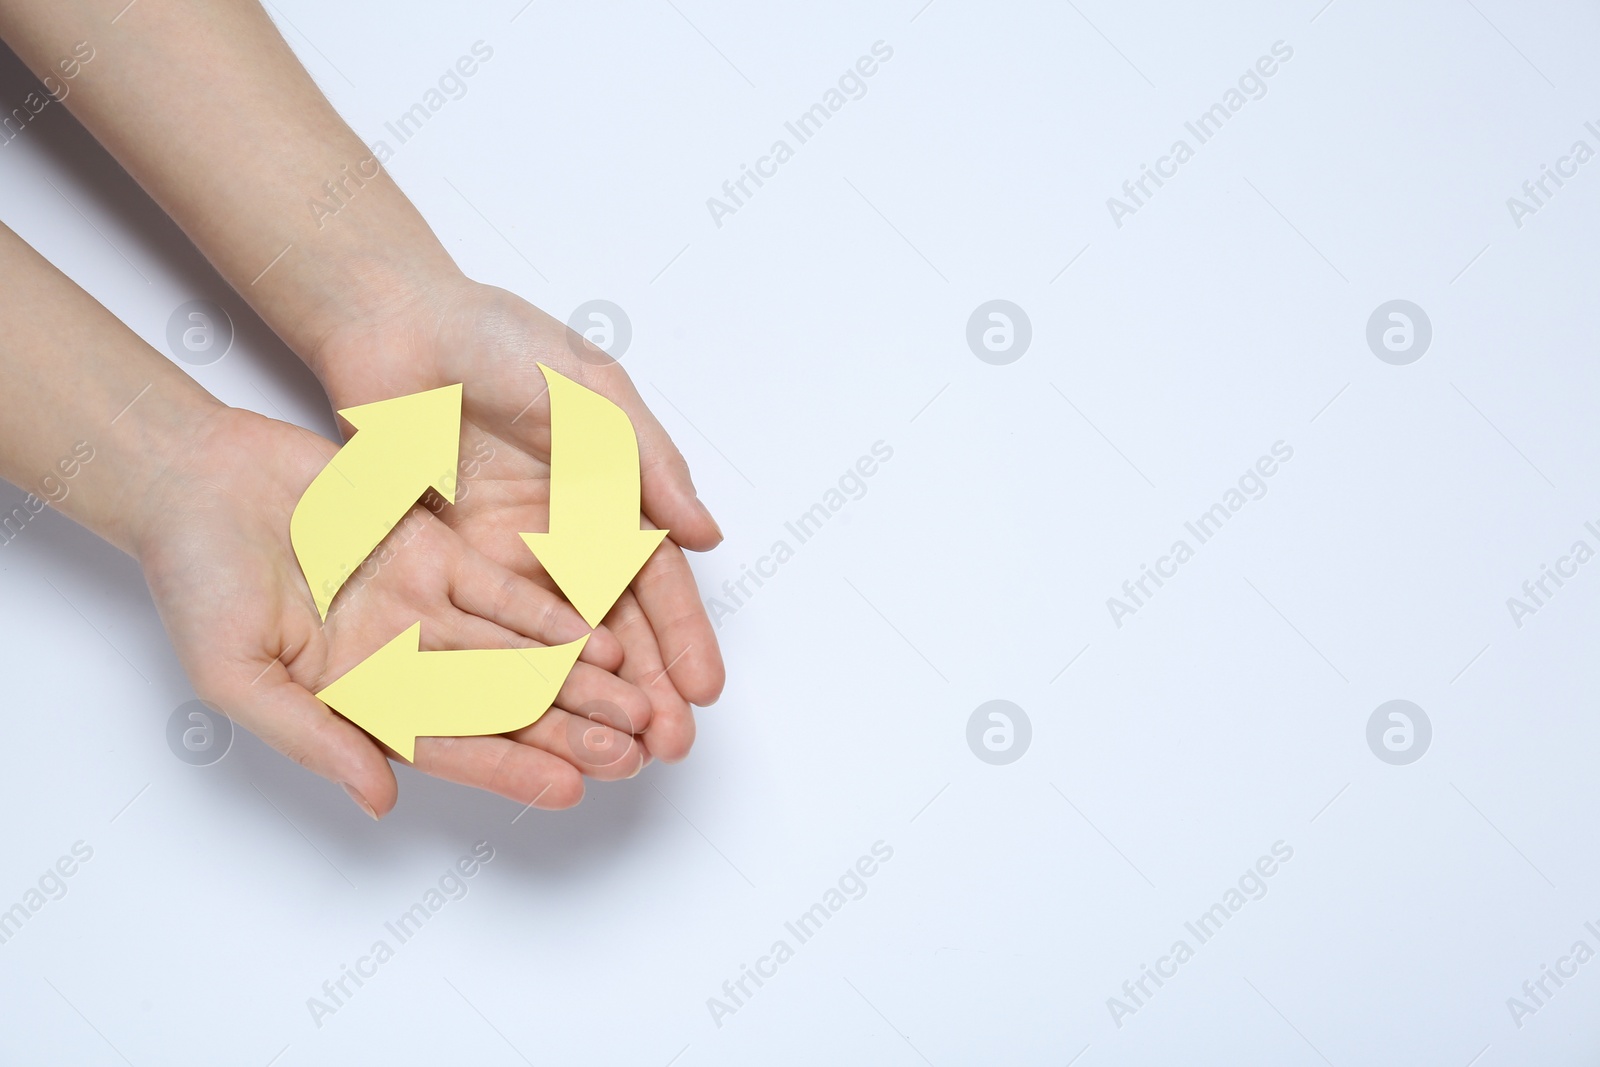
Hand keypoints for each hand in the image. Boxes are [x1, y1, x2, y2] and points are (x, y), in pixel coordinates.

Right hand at [134, 405, 656, 817]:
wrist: (194, 481)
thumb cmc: (195, 582)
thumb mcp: (238, 677)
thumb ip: (313, 737)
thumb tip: (380, 799)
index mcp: (356, 700)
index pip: (450, 748)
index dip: (509, 769)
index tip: (569, 789)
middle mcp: (401, 659)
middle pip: (499, 707)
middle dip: (566, 731)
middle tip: (631, 754)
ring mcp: (422, 605)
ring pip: (516, 652)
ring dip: (576, 681)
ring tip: (636, 706)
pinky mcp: (436, 551)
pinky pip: (505, 590)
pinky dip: (551, 614)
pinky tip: (600, 638)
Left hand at [309, 277, 726, 762]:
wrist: (394, 324)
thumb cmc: (497, 339)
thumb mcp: (593, 391)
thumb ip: (647, 462)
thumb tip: (706, 535)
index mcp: (611, 494)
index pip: (655, 581)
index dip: (681, 636)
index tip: (702, 690)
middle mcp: (563, 535)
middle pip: (612, 627)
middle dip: (643, 689)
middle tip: (665, 746)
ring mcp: (505, 556)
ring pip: (553, 645)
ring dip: (584, 700)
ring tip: (611, 753)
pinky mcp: (445, 566)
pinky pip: (483, 633)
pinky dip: (510, 679)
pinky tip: (533, 723)